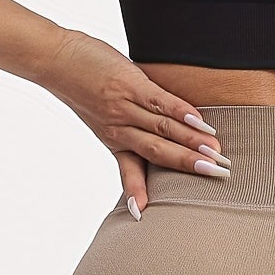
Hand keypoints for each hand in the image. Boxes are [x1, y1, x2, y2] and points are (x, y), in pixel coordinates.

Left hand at [35, 29, 228, 216]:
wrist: (56, 61)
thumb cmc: (81, 88)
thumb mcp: (101, 122)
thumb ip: (127, 138)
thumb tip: (143, 151)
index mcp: (114, 140)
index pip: (136, 169)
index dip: (142, 191)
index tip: (152, 214)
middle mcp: (119, 129)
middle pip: (158, 152)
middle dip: (189, 165)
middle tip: (218, 175)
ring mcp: (124, 107)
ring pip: (162, 128)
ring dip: (191, 141)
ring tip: (215, 152)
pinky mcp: (128, 84)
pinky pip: (159, 101)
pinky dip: (181, 112)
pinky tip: (199, 120)